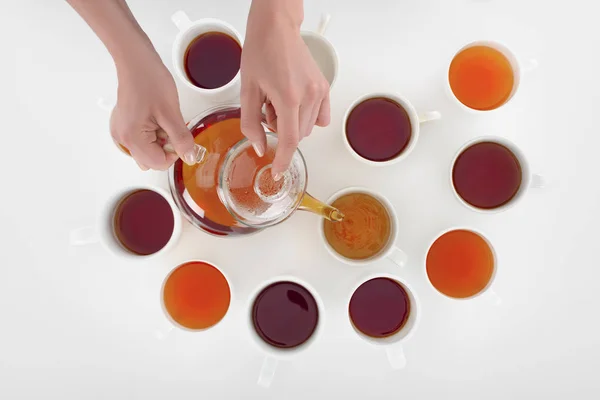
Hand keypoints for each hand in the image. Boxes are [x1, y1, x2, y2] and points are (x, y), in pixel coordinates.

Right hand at [110, 51, 195, 169]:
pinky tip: (154, 118)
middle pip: (151, 160)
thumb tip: (190, 158)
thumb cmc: (150, 81)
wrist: (136, 61)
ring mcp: (121, 133)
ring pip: (147, 151)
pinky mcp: (123, 126)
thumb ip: (181, 139)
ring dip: (159, 141)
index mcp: (132, 139)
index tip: (178, 135)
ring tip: (161, 120)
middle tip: (169, 126)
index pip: (159, 163)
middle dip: (166, 148)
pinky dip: (152, 134)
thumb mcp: (171, 113)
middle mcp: (122, 140)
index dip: (174, 153)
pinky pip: (141, 140)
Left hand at [241, 0, 330, 178]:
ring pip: (307, 128)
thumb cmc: (260, 51)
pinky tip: (294, 103)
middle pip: (297, 135)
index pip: (289, 140)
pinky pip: (319, 117)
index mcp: (288, 97)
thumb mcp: (247, 90)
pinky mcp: (324, 87)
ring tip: (279, 99)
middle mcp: (309, 95)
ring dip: (292, 122)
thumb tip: (260, 147)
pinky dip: (305, 117)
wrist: (276, 28)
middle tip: (268, 107)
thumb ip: (251, 123)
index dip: (283, 160)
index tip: (278, 172)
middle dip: (280, 130)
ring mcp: (319, 91)